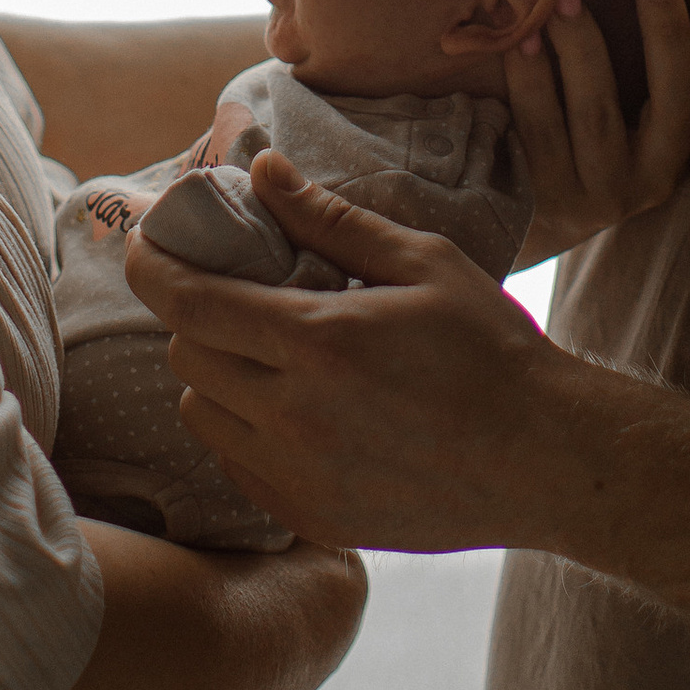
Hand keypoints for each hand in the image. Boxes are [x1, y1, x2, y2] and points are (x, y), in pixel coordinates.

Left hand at [123, 160, 581, 553]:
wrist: (544, 461)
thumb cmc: (490, 351)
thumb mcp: (421, 263)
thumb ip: (331, 220)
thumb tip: (265, 170)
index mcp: (320, 342)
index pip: (191, 304)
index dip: (153, 268)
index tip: (145, 243)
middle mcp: (296, 416)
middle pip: (187, 357)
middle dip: (194, 316)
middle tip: (232, 293)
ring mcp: (300, 477)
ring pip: (203, 416)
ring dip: (216, 375)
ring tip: (268, 354)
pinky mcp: (313, 518)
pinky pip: (237, 466)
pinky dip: (242, 431)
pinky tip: (292, 409)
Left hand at [504, 0, 689, 262]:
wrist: (508, 220)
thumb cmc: (570, 136)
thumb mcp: (620, 110)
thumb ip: (643, 62)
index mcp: (678, 150)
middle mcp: (651, 178)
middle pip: (675, 100)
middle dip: (665, 29)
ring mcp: (598, 194)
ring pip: (599, 113)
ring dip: (583, 45)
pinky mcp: (546, 201)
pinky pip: (539, 129)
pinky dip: (531, 78)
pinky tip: (520, 36)